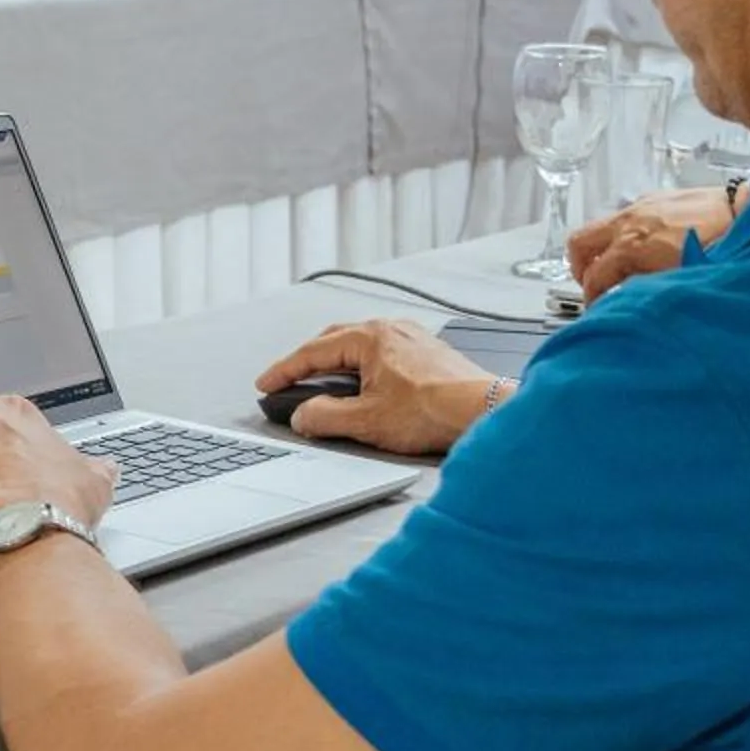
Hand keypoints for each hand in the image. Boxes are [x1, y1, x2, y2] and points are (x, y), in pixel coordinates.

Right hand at [254, 319, 502, 458]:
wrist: (483, 412)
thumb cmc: (435, 411)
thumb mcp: (366, 421)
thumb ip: (325, 417)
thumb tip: (303, 416)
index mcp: (369, 337)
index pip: (312, 352)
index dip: (284, 371)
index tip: (266, 384)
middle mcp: (390, 329)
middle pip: (334, 341)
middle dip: (307, 362)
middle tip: (288, 382)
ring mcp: (412, 339)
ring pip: (360, 347)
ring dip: (336, 365)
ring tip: (323, 387)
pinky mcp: (428, 354)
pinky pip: (383, 354)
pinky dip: (362, 368)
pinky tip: (364, 387)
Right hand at [567, 186, 731, 302]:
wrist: (743, 212)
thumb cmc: (719, 245)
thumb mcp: (676, 279)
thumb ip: (643, 288)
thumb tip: (626, 300)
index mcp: (631, 246)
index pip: (593, 276)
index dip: (591, 298)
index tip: (597, 307)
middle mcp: (628, 223)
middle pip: (579, 244)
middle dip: (579, 268)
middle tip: (591, 284)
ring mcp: (639, 207)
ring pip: (598, 228)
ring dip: (598, 250)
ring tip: (614, 268)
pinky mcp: (652, 199)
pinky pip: (621, 217)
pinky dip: (619, 235)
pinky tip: (640, 247)